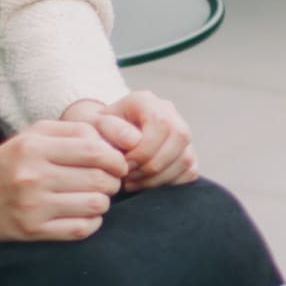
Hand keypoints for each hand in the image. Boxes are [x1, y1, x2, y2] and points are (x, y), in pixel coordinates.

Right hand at [0, 118, 125, 239]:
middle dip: (113, 181)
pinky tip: (84, 214)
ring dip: (103, 202)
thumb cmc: (8, 163)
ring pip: (95, 204)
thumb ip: (73, 132)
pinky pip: (82, 229)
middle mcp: (33, 176)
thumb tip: (113, 145)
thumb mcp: (33, 136)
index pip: (94, 150)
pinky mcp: (33, 231)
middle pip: (99, 178)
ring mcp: (33, 206)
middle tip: (108, 182)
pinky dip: (92, 222)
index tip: (117, 163)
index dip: (115, 158)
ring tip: (94, 197)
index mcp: (34, 147)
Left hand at [65, 91, 197, 190]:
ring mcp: (182, 133)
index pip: (162, 124)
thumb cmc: (98, 135)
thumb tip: (134, 140)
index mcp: (146, 101)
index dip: (144, 150)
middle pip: (180, 138)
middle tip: (129, 178)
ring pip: (186, 158)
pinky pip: (190, 171)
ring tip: (134, 182)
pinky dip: (169, 183)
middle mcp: (169, 112)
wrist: (103, 141)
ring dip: (159, 178)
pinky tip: (146, 184)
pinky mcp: (188, 153)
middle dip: (153, 165)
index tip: (123, 166)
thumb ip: (111, 129)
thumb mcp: (95, 128)